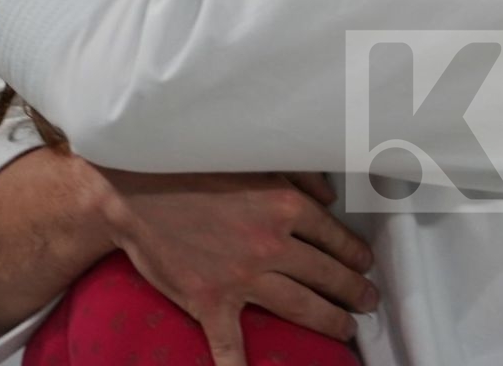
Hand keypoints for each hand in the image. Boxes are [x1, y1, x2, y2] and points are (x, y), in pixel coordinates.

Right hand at [89, 166, 376, 365]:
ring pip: (300, 306)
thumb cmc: (194, 168)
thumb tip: (330, 194)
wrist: (134, 191)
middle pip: (326, 274)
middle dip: (353, 290)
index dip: (355, 254)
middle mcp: (271, 244)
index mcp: (285, 206)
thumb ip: (298, 172)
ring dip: (330, 319)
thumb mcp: (254, 158)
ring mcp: (242, 277)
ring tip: (347, 327)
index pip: (335, 236)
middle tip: (368, 300)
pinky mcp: (211, 302)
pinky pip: (230, 345)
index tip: (365, 263)